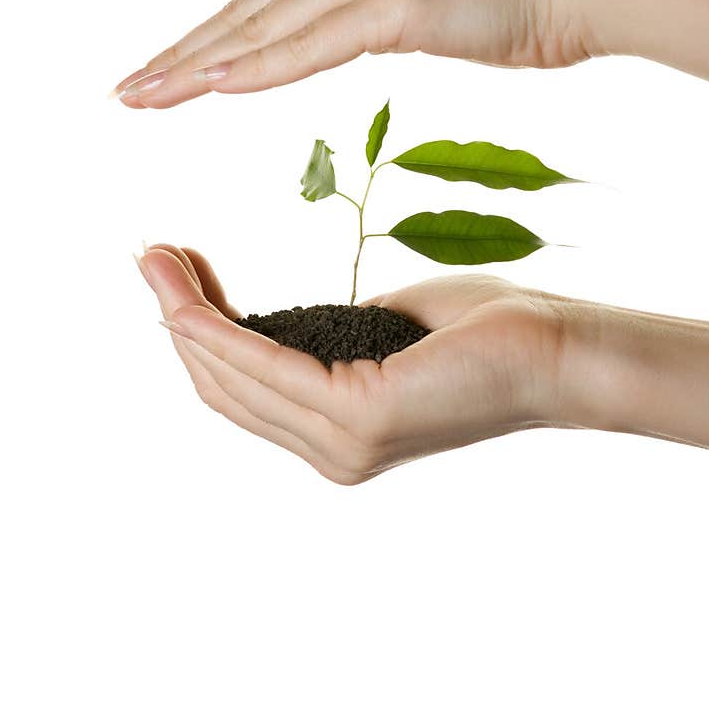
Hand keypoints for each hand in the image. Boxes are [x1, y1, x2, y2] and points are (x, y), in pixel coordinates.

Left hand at [113, 0, 596, 107]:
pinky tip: (214, 85)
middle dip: (182, 54)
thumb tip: (369, 32)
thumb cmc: (528, 2)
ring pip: (264, 26)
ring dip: (198, 64)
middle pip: (247, 13)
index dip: (210, 40)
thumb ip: (390, 17)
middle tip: (128, 88)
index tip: (168, 70)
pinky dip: (258, 67)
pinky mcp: (395, 0)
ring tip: (145, 94)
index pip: (265, 4)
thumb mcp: (440, 9)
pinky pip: (310, 44)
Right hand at [137, 245, 568, 482]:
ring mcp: (343, 443)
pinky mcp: (360, 414)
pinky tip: (198, 290)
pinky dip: (223, 326)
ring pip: (233, 376)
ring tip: (157, 257)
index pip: (241, 392)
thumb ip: (324, 337)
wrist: (557, 347)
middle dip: (179, 318)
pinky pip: (268, 364)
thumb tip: (276, 320)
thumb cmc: (481, 332)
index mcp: (336, 436)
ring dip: (186, 315)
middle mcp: (331, 453)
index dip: (198, 335)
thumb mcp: (379, 329)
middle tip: (150, 255)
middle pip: (223, 387)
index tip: (176, 271)